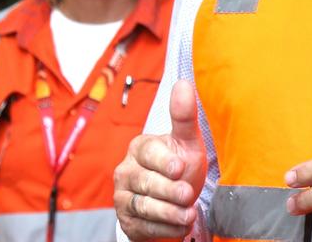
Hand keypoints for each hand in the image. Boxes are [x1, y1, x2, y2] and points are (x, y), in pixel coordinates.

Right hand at [114, 80, 207, 240]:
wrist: (175, 201)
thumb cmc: (181, 166)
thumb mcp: (187, 142)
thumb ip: (184, 116)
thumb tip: (183, 83)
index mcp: (140, 148)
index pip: (148, 153)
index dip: (164, 161)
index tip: (180, 167)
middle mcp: (126, 171)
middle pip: (146, 182)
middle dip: (169, 190)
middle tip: (187, 195)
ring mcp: (123, 197)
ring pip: (144, 206)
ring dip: (169, 213)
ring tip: (189, 214)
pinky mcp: (127, 220)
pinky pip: (143, 227)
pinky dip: (164, 229)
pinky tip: (181, 226)